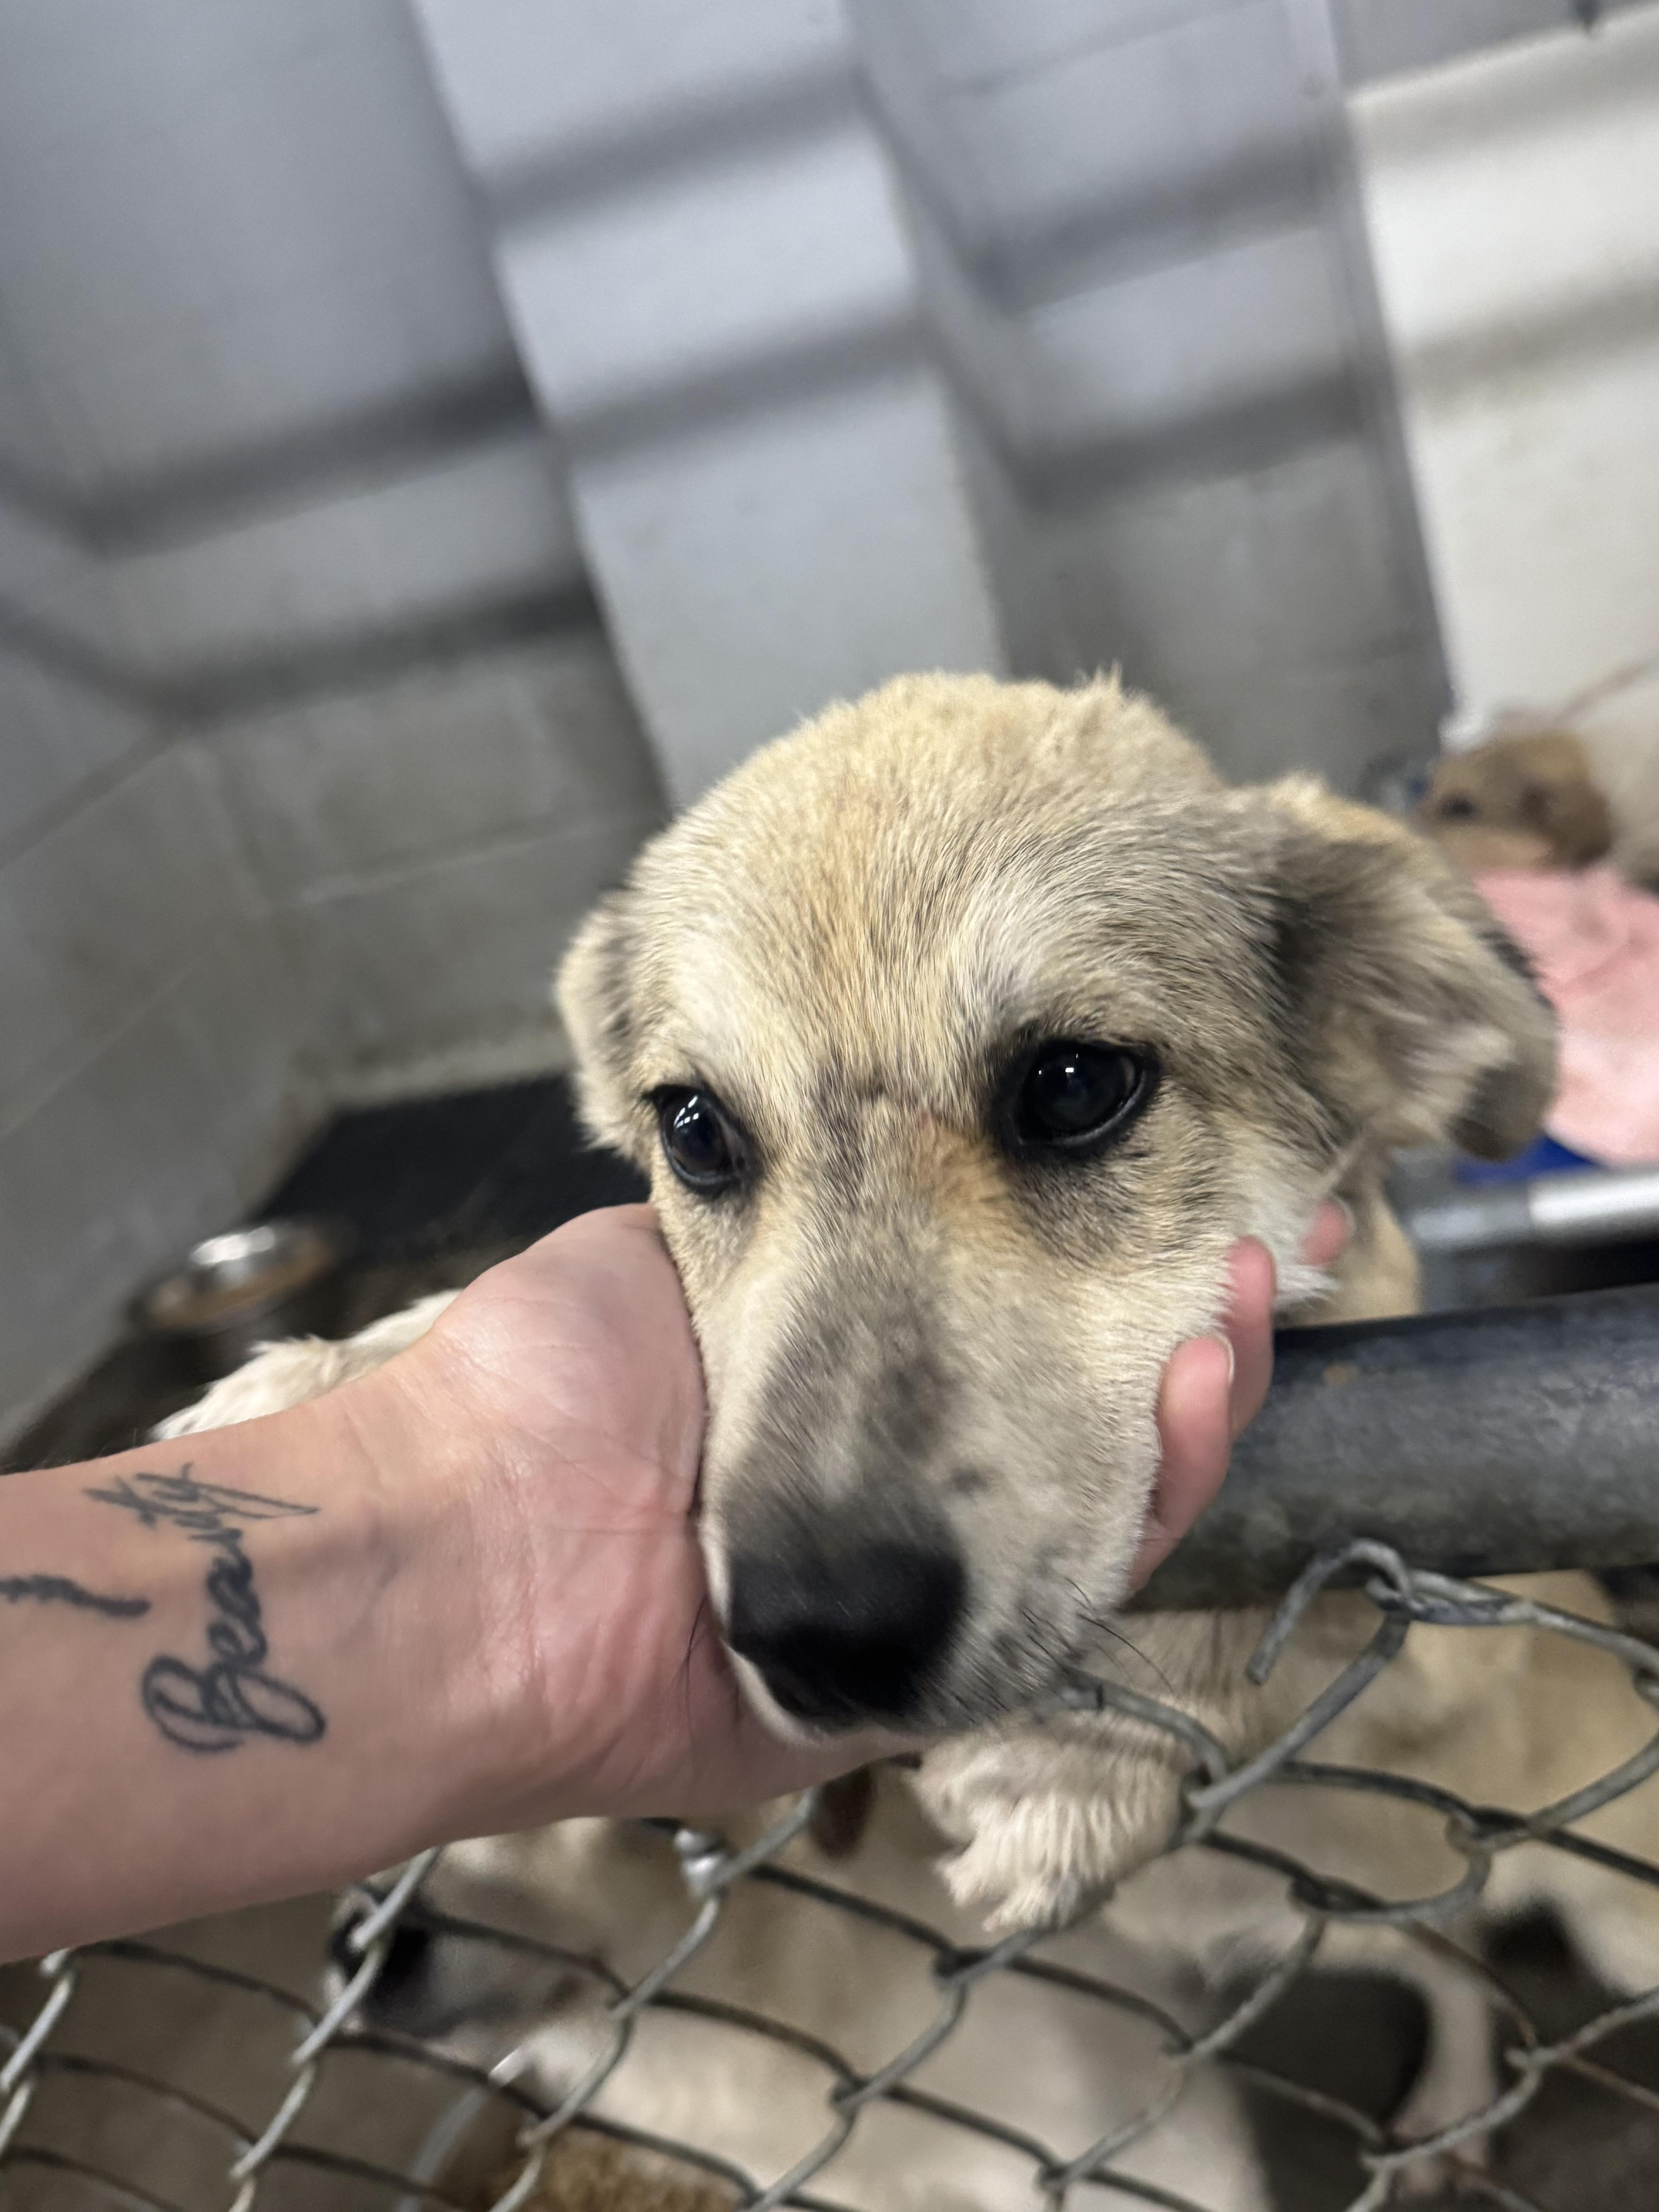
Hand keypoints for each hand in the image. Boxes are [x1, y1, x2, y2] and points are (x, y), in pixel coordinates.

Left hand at [387, 1202, 1349, 1825]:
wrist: (474, 1537)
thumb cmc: (548, 1379)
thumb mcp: (691, 1236)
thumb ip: (796, 1183)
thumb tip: (868, 1105)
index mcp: (850, 1384)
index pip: (1024, 1315)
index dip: (1113, 1242)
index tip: (1179, 1152)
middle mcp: (900, 1487)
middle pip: (1092, 1408)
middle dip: (1192, 1315)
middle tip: (1277, 1227)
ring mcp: (929, 1591)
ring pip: (1115, 1492)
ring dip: (1205, 1383)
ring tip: (1255, 1285)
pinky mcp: (943, 1676)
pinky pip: (1088, 1587)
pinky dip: (1163, 1480)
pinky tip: (1206, 1373)